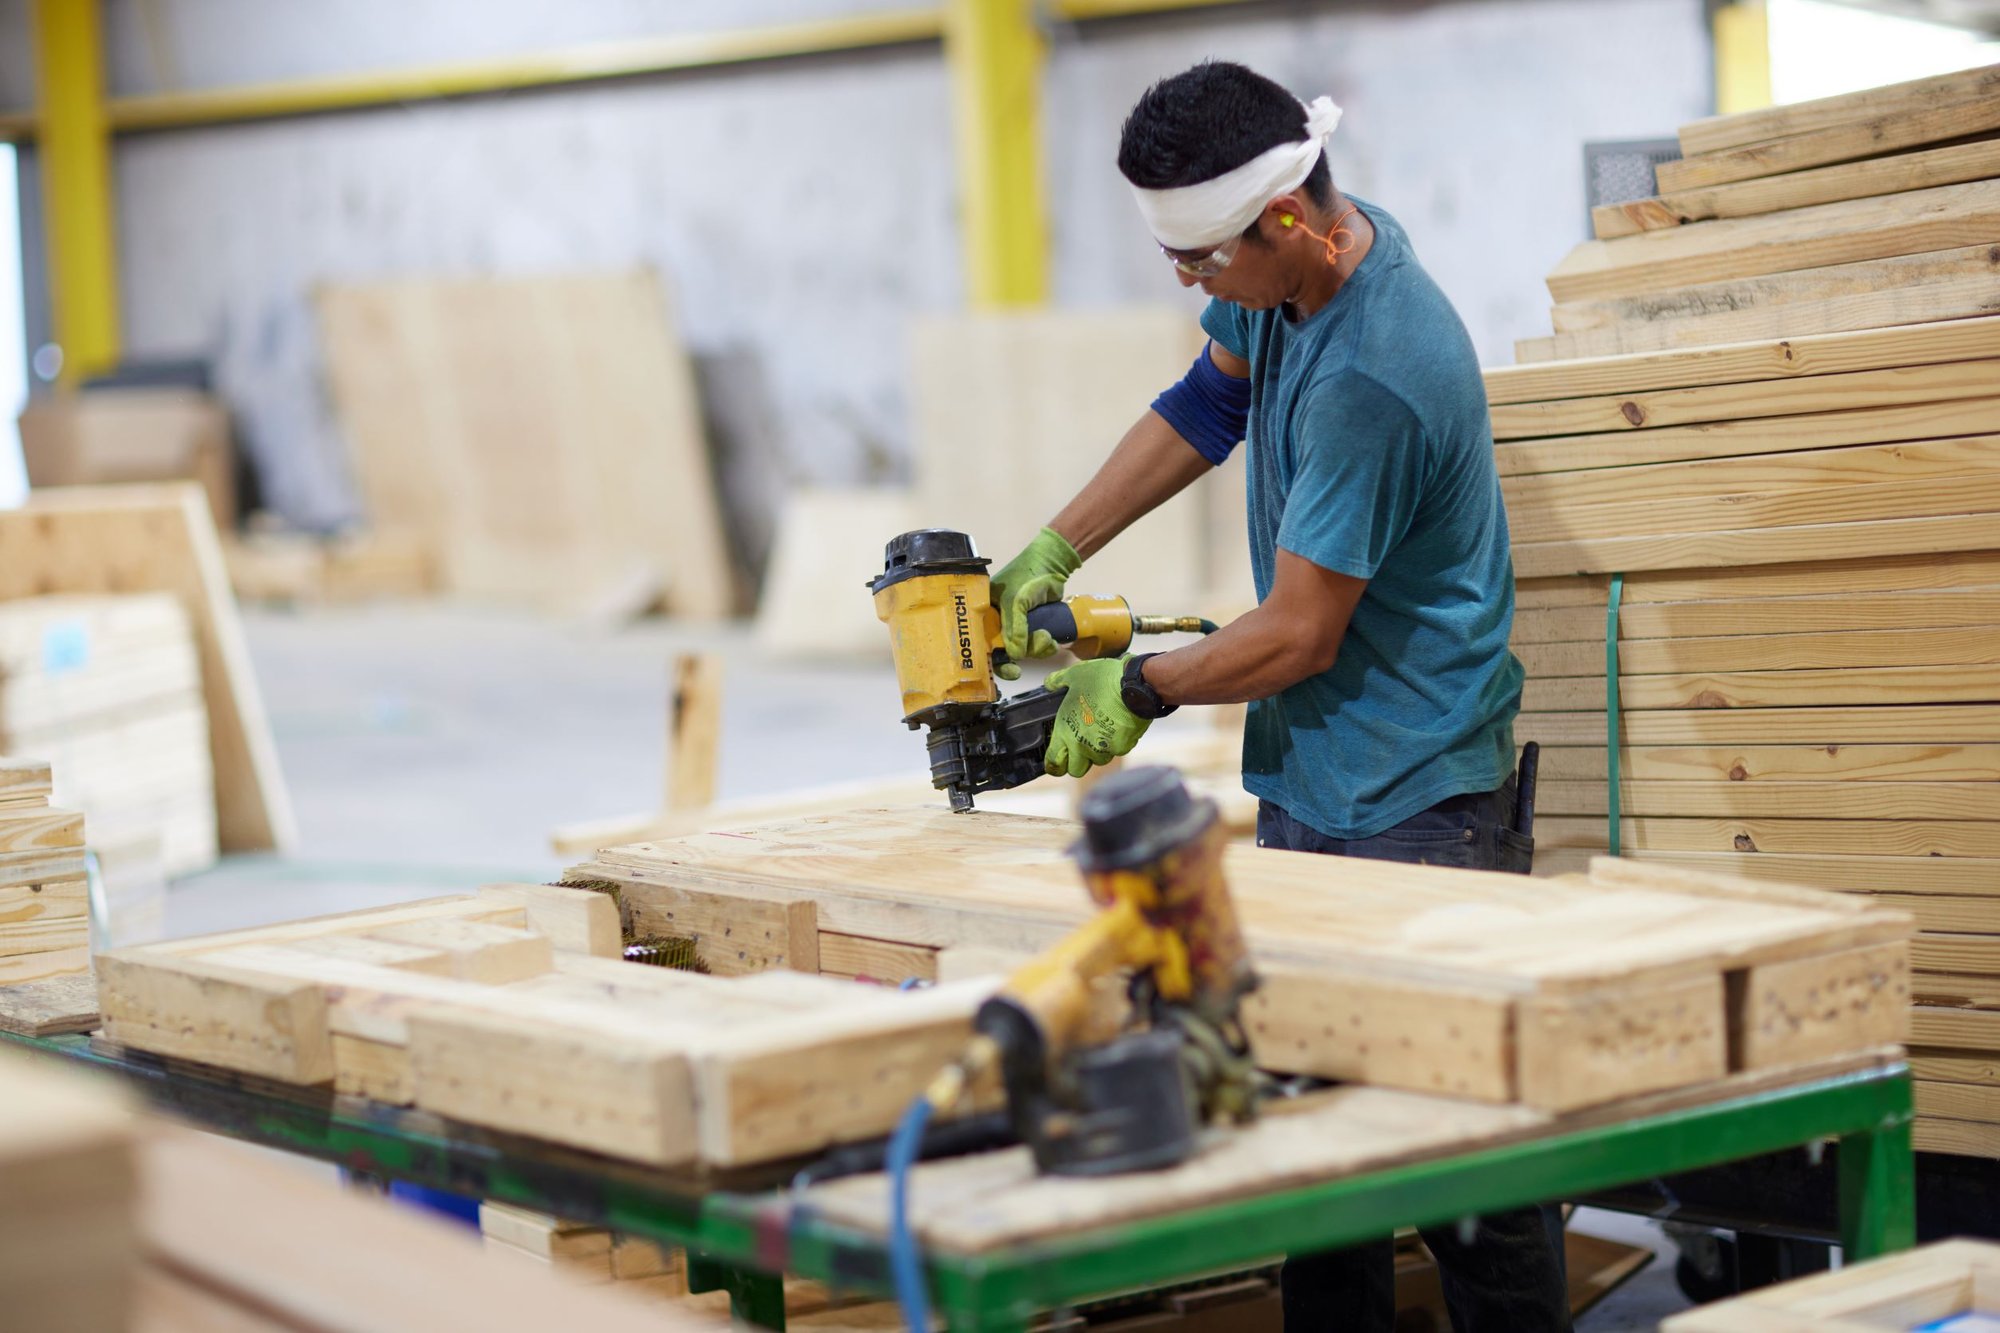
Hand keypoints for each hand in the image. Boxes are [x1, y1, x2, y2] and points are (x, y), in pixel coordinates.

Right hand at [988, 527, 1080, 680]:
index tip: (996, 670)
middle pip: (1001, 650)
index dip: (987, 659)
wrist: (1052, 566)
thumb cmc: (1026, 576)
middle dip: (1014, 658)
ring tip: (1046, 638)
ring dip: (1035, 650)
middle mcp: (997, 621)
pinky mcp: (1033, 627)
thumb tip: (1016, 656)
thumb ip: (1014, 628)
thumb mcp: (1016, 602)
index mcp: (984, 612)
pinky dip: (1044, 647)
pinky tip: (1051, 641)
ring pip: (1022, 651)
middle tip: (1018, 672)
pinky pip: (1036, 646)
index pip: (980, 640)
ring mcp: (1016, 626)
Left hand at [1043, 657, 1149, 777]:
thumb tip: (1049, 683)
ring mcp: (1103, 749)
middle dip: (1076, 762)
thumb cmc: (1101, 680)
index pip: (1054, 763)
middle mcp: (1082, 745)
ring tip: (1099, 732)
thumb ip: (1057, 681)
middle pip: (1075, 770)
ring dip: (1096, 752)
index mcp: (1065, 732)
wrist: (1134, 685)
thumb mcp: (1073, 676)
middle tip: (1079, 746)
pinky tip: (1116, 727)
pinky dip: (1115, 744)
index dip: (1053, 764)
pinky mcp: (1122, 748)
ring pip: (1097, 761)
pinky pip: (1115, 751)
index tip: (1057, 760)